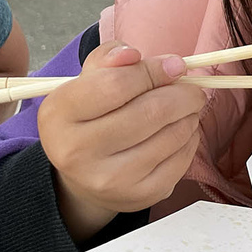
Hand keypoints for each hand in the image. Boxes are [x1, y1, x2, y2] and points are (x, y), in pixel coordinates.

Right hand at [38, 41, 205, 241]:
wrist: (86, 176)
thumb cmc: (92, 116)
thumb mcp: (89, 81)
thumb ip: (109, 58)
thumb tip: (133, 55)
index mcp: (59, 114)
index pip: (116, 84)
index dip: (154, 70)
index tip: (175, 65)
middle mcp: (77, 151)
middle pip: (151, 112)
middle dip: (183, 94)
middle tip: (192, 89)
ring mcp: (109, 179)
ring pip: (172, 135)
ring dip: (189, 115)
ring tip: (185, 109)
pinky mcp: (139, 196)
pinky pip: (182, 159)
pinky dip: (190, 139)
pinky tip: (180, 132)